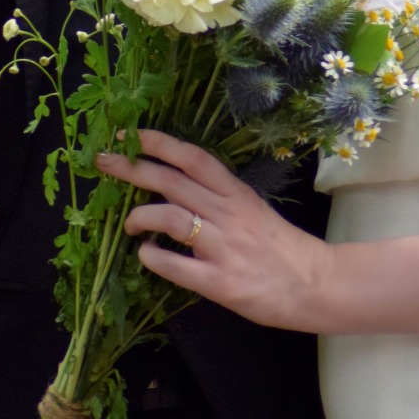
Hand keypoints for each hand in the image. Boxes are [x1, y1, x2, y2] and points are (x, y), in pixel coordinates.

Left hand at [103, 130, 332, 330]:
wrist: (315, 284)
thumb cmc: (281, 248)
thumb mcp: (253, 211)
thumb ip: (219, 200)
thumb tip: (176, 192)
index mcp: (236, 194)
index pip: (193, 157)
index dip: (159, 142)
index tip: (129, 135)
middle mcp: (227, 214)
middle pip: (172, 181)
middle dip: (132, 168)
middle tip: (104, 162)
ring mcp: (223, 247)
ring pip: (170, 218)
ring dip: (140, 217)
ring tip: (129, 225)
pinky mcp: (220, 281)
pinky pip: (175, 266)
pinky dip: (152, 258)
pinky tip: (146, 256)